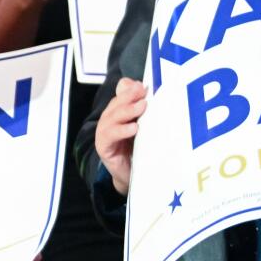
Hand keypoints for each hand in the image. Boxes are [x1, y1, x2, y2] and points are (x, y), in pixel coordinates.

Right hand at [96, 77, 147, 195]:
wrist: (131, 175)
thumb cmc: (140, 148)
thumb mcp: (146, 127)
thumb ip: (148, 112)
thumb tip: (156, 98)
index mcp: (120, 111)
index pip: (121, 93)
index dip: (129, 88)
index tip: (144, 86)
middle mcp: (110, 119)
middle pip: (116, 103)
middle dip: (129, 96)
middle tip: (143, 92)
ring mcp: (105, 132)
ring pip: (112, 117)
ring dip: (127, 111)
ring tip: (142, 107)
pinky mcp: (104, 147)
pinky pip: (110, 136)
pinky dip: (121, 131)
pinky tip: (134, 128)